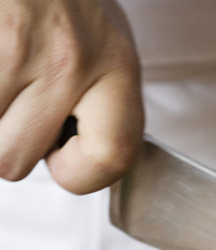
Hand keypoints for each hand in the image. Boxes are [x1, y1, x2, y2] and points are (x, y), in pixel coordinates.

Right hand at [0, 0, 143, 193]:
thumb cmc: (63, 1)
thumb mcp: (103, 46)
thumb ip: (101, 105)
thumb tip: (70, 164)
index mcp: (115, 64)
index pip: (114, 154)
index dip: (83, 176)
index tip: (64, 164)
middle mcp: (68, 59)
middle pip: (14, 160)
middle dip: (4, 142)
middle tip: (12, 104)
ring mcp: (14, 47)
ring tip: (3, 78)